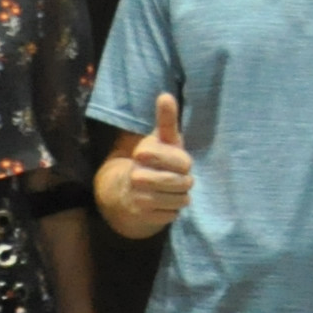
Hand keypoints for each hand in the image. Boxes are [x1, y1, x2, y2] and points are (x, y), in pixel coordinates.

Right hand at [108, 94, 192, 238]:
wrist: (127, 190)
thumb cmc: (155, 160)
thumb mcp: (163, 139)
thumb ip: (166, 119)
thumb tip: (165, 95)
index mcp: (144, 154)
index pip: (183, 163)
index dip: (184, 163)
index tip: (177, 161)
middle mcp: (137, 175)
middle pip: (182, 183)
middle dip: (185, 181)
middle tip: (179, 177)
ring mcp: (138, 198)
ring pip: (179, 200)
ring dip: (181, 196)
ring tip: (172, 189)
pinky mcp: (142, 216)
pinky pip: (172, 215)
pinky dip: (172, 209)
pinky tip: (163, 202)